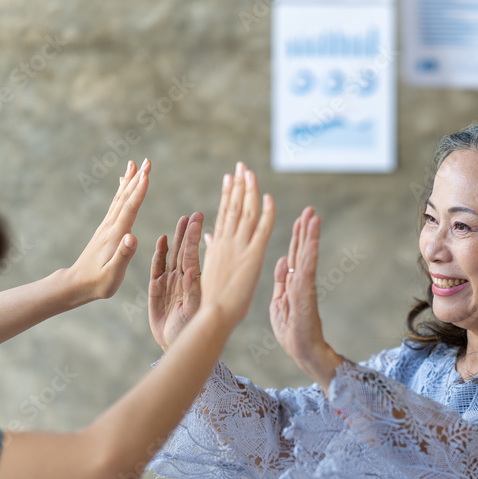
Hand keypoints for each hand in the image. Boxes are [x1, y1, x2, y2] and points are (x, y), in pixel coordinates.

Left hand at [66, 159, 149, 301]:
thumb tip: (133, 236)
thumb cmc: (98, 283)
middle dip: (137, 179)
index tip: (147, 174)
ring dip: (129, 181)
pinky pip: (116, 205)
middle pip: (125, 198)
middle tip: (146, 161)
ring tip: (134, 164)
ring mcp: (107, 227)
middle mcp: (111, 227)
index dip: (139, 191)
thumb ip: (123, 256)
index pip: (130, 209)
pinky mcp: (106, 229)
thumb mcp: (113, 275)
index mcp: (116, 236)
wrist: (77, 284)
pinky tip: (123, 184)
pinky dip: (122, 191)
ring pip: (120, 199)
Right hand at [149, 212, 203, 350]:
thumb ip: (193, 291)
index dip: (195, 238)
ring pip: (173, 255)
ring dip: (177, 238)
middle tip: (193, 214)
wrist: (175, 343)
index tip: (199, 221)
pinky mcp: (156, 288)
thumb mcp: (193, 310)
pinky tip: (163, 239)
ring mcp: (169, 282)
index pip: (193, 255)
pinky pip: (157, 267)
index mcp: (193, 283)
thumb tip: (192, 273)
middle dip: (188, 233)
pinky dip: (159, 254)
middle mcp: (182, 279)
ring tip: (182, 220)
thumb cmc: (190, 329)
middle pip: (184, 251)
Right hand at [199, 163, 274, 326]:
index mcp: (217, 245)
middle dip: (238, 184)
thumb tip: (209, 235)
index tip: (230, 178)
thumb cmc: (211, 298)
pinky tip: (268, 197)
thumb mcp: (209, 268)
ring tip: (250, 172)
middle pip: (234, 206)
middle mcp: (227, 241)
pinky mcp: (253, 255)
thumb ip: (211, 248)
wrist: (215, 312)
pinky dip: (266, 212)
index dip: (228, 194)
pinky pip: (262, 229)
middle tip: (241, 166)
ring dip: (249, 190)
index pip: (224, 214)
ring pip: (246, 212)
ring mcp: (239, 246)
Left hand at [270, 206, 342, 389]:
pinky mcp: (306, 294)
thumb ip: (281, 281)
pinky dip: (310, 255)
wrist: (302, 350)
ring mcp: (304, 286)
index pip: (293, 253)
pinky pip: (308, 270)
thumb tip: (282, 261)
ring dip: (310, 236)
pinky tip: (312, 241)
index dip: (296, 236)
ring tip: (314, 217)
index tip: (300, 218)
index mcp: (291, 281)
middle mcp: (300, 280)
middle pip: (302, 249)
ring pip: (307, 255)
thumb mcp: (279, 302)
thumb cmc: (291, 330)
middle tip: (310, 209)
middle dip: (305, 229)